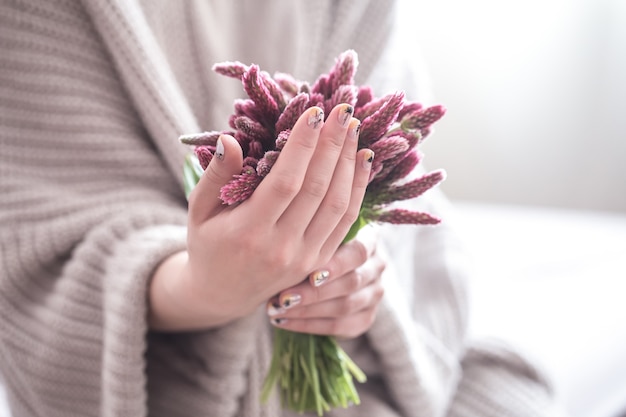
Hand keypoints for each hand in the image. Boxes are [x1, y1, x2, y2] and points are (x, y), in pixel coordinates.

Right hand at [149, 104, 373, 330]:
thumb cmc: (208, 244)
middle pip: (317, 189)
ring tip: (355, 129)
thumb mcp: (199, 210)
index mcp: (248, 233)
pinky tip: (362, 161)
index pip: (285, 182)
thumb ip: (215, 176)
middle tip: (343, 111)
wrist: (223, 294)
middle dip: (333, 146)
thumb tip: (231, 139)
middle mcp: (281, 248)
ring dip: (350, 164)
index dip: (303, 145)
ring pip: (338, 205)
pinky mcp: (321, 262)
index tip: (314, 112)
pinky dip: (358, 189)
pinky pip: (347, 223)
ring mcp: (306, 259)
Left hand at [266, 227, 385, 338]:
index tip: (309, 276)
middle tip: (283, 298)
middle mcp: (377, 267)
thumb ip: (311, 241)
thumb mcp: (319, 238)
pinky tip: (285, 322)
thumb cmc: (318, 247)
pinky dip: (309, 326)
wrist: (329, 272)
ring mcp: (374, 294)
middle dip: (314, 293)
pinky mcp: (366, 318)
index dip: (335, 266)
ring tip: (278, 310)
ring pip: (345, 306)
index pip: (358, 253)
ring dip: (307, 311)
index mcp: (370, 241)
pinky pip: (339, 326)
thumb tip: (284, 247)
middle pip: (351, 283)